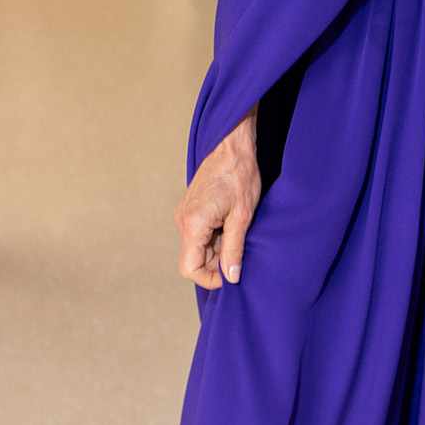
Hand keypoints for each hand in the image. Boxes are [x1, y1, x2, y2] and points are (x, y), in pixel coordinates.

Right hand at [176, 110, 260, 289]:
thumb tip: (231, 277)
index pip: (190, 268)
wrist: (232, 146)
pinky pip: (198, 235)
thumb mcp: (242, 217)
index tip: (231, 273)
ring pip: (196, 248)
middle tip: (240, 251)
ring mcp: (184, 214)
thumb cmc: (239, 176)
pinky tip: (230, 226)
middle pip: (193, 259)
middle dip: (216, 263)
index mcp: (193, 224)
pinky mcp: (190, 210)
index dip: (210, 278)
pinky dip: (213, 238)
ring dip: (216, 250)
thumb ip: (234, 249)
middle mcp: (182, 220)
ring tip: (237, 235)